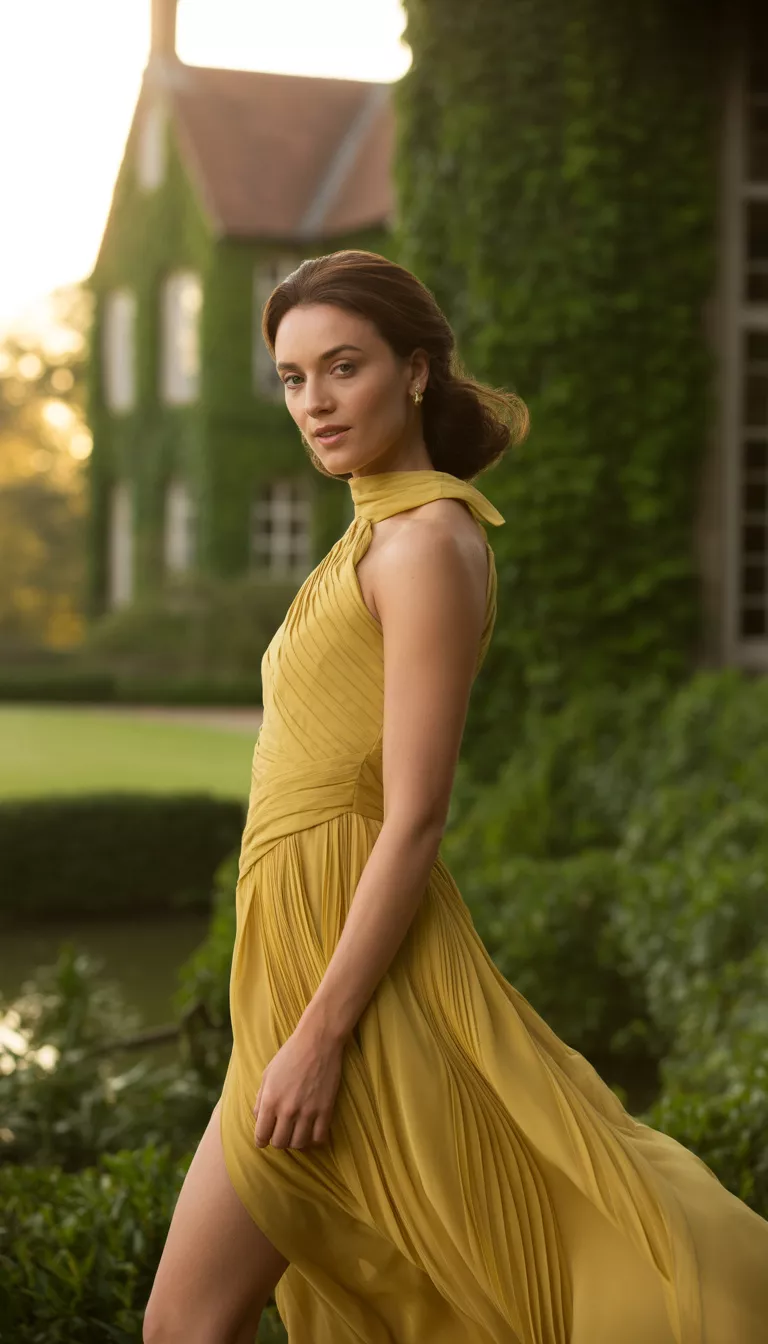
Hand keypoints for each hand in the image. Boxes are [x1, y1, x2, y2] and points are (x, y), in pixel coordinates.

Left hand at [253, 1026, 344, 1150]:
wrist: (317, 1041)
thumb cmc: (290, 1055)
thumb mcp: (267, 1074)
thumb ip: (260, 1099)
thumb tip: (258, 1119)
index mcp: (270, 1100)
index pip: (261, 1135)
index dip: (261, 1141)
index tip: (265, 1139)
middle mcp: (287, 1110)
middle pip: (279, 1143)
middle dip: (278, 1141)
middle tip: (282, 1133)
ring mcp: (308, 1111)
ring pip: (299, 1144)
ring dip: (296, 1141)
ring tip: (297, 1132)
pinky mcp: (326, 1110)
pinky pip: (319, 1138)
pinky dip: (314, 1139)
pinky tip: (312, 1130)